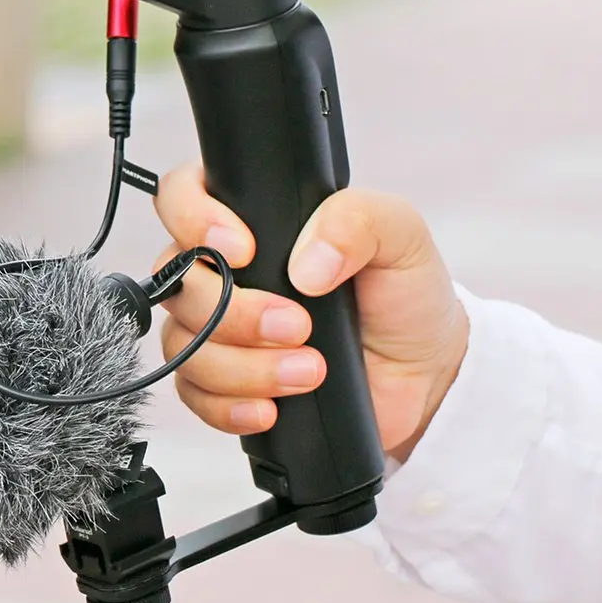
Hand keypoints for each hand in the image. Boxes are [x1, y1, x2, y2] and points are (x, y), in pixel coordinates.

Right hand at [154, 163, 468, 461]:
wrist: (424, 371)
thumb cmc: (404, 290)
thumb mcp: (399, 234)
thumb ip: (356, 220)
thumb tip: (305, 262)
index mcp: (251, 214)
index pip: (181, 195)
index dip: (193, 220)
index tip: (245, 251)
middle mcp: (223, 268)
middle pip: (178, 282)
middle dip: (234, 313)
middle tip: (298, 325)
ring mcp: (217, 327)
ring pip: (183, 344)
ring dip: (243, 367)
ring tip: (309, 371)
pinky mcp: (224, 382)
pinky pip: (194, 396)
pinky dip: (231, 405)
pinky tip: (273, 407)